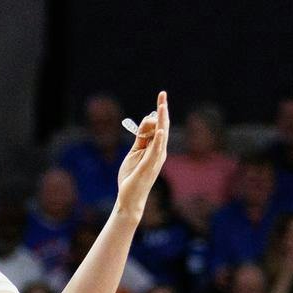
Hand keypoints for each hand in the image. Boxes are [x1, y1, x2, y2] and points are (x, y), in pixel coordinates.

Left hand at [114, 91, 169, 211]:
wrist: (129, 198)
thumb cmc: (132, 176)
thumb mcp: (134, 153)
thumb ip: (141, 138)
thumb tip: (147, 121)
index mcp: (156, 148)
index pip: (159, 125)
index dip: (159, 111)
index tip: (161, 96)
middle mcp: (159, 151)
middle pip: (163, 126)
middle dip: (163, 110)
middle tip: (163, 94)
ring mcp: (155, 159)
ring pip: (161, 136)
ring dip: (162, 120)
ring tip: (162, 106)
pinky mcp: (149, 166)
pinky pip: (156, 151)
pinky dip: (159, 140)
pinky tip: (161, 130)